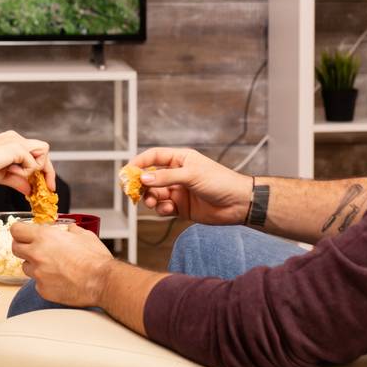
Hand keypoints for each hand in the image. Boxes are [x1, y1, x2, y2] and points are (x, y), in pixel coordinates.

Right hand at [0, 130, 53, 196]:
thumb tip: (30, 190)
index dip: (44, 170)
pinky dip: (24, 172)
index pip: (36, 153)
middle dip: (48, 170)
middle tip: (48, 187)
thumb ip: (18, 181)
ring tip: (15, 173)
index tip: (47, 187)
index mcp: (12, 142)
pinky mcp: (16, 147)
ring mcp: (17, 140)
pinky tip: (8, 170)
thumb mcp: (2, 176)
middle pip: (44, 150)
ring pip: (43, 152)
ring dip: (34, 169)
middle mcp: (16, 138)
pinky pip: (32, 163)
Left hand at [10, 221, 114, 307]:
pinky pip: (37, 283)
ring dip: (34, 265)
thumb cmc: (95, 259)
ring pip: (26, 267)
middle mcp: (37, 254)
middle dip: (23, 247)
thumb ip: (72, 230)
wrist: (101, 281)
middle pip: (15, 248)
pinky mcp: (43, 289)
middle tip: (34, 248)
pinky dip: (44, 281)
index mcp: (44, 237)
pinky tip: (58, 279)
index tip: (22, 233)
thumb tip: (70, 229)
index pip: (16, 230)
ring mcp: (38, 274)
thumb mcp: (84, 235)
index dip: (19, 231)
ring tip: (51, 266)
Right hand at [127, 147, 252, 225]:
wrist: (238, 203)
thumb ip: (166, 178)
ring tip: (151, 202)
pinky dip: (162, 209)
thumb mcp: (191, 175)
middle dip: (141, 184)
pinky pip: (163, 208)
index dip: (139, 162)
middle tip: (133, 192)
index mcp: (180, 159)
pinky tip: (169, 210)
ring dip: (150, 198)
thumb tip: (143, 178)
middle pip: (150, 177)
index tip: (127, 171)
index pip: (154, 157)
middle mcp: (177, 174)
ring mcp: (179, 191)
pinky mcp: (182, 208)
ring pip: (155, 194)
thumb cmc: (220, 181)